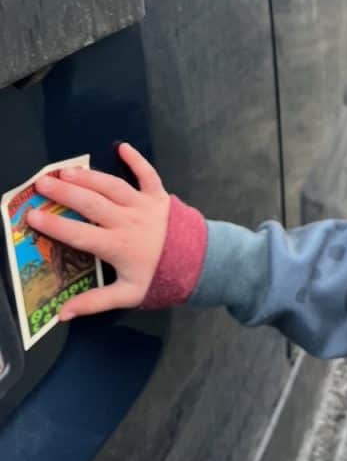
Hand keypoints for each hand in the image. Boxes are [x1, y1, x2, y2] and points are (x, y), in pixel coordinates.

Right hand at [29, 143, 169, 320]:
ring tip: (66, 170)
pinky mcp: (160, 195)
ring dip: (89, 177)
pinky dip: (136, 160)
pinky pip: (148, 174)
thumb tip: (62, 314)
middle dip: (65, 192)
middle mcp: (129, 222)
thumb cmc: (160, 278)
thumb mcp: (128, 295)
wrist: (199, 263)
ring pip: (113, 187)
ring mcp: (145, 206)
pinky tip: (122, 147)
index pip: (79, 235)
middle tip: (42, 183)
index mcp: (118, 247)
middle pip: (92, 204)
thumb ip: (94, 302)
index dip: (54, 225)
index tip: (32, 216)